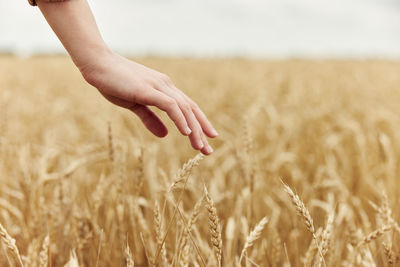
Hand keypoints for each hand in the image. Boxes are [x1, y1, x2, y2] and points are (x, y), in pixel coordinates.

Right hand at [80, 51, 217, 154]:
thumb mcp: (135, 104)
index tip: (209, 137)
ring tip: (200, 147)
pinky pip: (169, 105)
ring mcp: (158, 86)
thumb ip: (150, 119)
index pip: (187, 107)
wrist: (97, 64)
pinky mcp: (147, 89)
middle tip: (208, 150)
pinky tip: (186, 132)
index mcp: (164, 88)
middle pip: (190, 109)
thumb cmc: (114, 82)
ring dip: (194, 129)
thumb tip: (164, 135)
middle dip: (202, 130)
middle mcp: (166, 85)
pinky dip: (180, 119)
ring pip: (184, 109)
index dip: (200, 122)